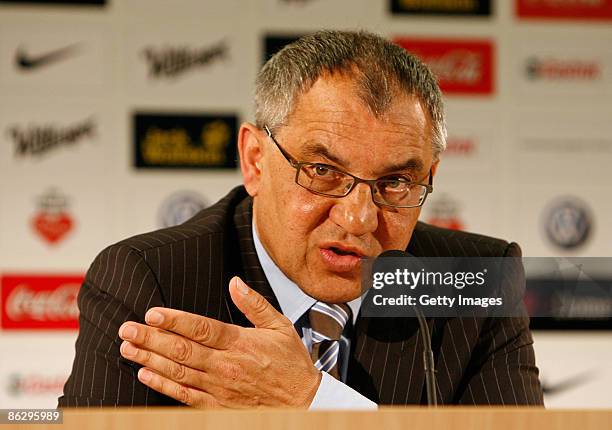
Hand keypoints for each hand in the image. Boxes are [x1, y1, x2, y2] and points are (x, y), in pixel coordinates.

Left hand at [118, 276, 320, 407]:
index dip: (174, 320)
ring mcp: (219, 387)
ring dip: (149, 359)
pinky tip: (145, 374)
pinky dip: (162, 385)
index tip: (153, 313)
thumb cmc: (291, 364)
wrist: (303, 403)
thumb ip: (254, 304)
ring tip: (128, 348)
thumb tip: (234, 283)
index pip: (201, 328)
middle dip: (151, 338)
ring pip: (177, 372)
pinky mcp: (217, 405)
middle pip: (181, 350)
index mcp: (240, 342)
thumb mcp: (280, 326)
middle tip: (128, 329)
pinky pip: (184, 395)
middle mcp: (226, 365)